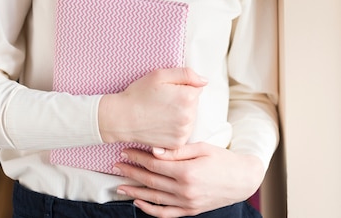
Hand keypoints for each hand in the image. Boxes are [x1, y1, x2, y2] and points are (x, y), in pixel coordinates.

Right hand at [98, 68, 206, 148]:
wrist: (122, 118)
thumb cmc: (139, 94)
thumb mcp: (160, 74)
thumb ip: (186, 74)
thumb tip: (204, 81)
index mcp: (188, 97)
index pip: (196, 88)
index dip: (181, 87)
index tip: (167, 90)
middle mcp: (189, 116)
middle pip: (194, 104)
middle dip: (182, 101)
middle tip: (162, 101)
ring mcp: (184, 132)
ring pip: (189, 118)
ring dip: (180, 115)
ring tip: (161, 113)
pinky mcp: (177, 144)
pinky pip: (183, 132)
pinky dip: (175, 128)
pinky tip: (161, 124)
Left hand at [114, 142, 264, 217]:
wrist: (242, 179)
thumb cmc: (222, 159)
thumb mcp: (202, 147)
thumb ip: (177, 150)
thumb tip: (154, 149)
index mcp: (187, 172)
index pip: (155, 164)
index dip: (138, 157)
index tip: (125, 151)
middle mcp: (185, 190)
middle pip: (151, 180)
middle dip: (131, 172)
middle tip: (115, 166)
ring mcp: (187, 203)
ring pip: (155, 198)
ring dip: (135, 191)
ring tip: (119, 185)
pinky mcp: (190, 211)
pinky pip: (166, 213)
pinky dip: (150, 209)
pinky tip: (138, 202)